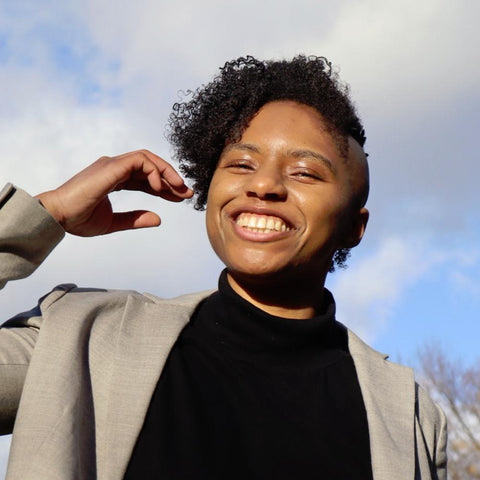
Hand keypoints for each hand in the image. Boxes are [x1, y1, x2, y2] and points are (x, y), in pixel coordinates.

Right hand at [35, 150, 193, 236]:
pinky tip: (160, 189)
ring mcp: (112, 165)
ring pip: (148, 158)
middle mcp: (114, 168)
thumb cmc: (79, 219)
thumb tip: (158, 219)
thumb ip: (136, 219)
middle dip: (171, 179)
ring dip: (167, 172)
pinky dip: (154, 172)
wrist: (59, 217)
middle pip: (150, 166)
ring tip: (179, 190)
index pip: (146, 177)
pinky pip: (140, 161)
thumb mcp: (114, 223)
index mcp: (114, 178)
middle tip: (187, 193)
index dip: (164, 187)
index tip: (179, 198)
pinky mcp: (111, 167)